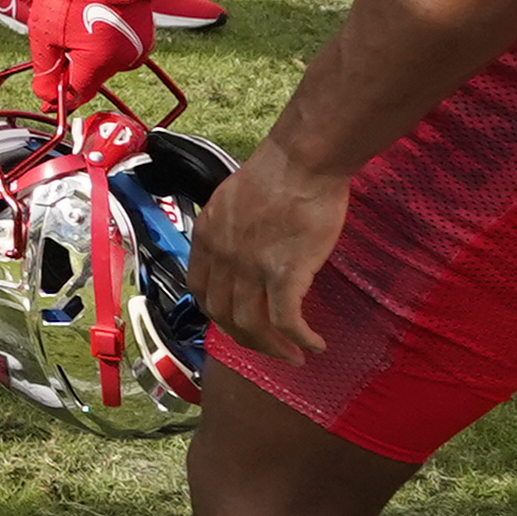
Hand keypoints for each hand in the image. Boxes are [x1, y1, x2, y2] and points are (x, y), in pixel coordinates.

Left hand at [23, 0, 153, 115]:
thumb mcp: (45, 34)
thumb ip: (47, 70)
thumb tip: (47, 96)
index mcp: (102, 61)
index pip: (80, 93)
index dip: (60, 96)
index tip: (47, 97)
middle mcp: (127, 56)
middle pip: (94, 76)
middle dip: (74, 66)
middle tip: (59, 40)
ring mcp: (141, 42)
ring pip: (107, 61)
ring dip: (90, 52)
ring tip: (76, 23)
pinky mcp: (147, 29)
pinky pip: (120, 45)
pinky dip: (105, 38)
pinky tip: (92, 17)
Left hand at [192, 148, 350, 361]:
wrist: (303, 159)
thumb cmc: (279, 171)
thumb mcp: (235, 199)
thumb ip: (232, 228)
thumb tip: (246, 246)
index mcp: (207, 236)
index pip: (200, 290)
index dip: (218, 313)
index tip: (238, 322)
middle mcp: (222, 256)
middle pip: (222, 316)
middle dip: (246, 339)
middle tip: (270, 348)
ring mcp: (250, 267)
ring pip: (251, 326)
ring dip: (273, 348)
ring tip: (295, 356)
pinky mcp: (284, 272)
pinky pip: (287, 320)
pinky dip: (300, 339)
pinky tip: (316, 345)